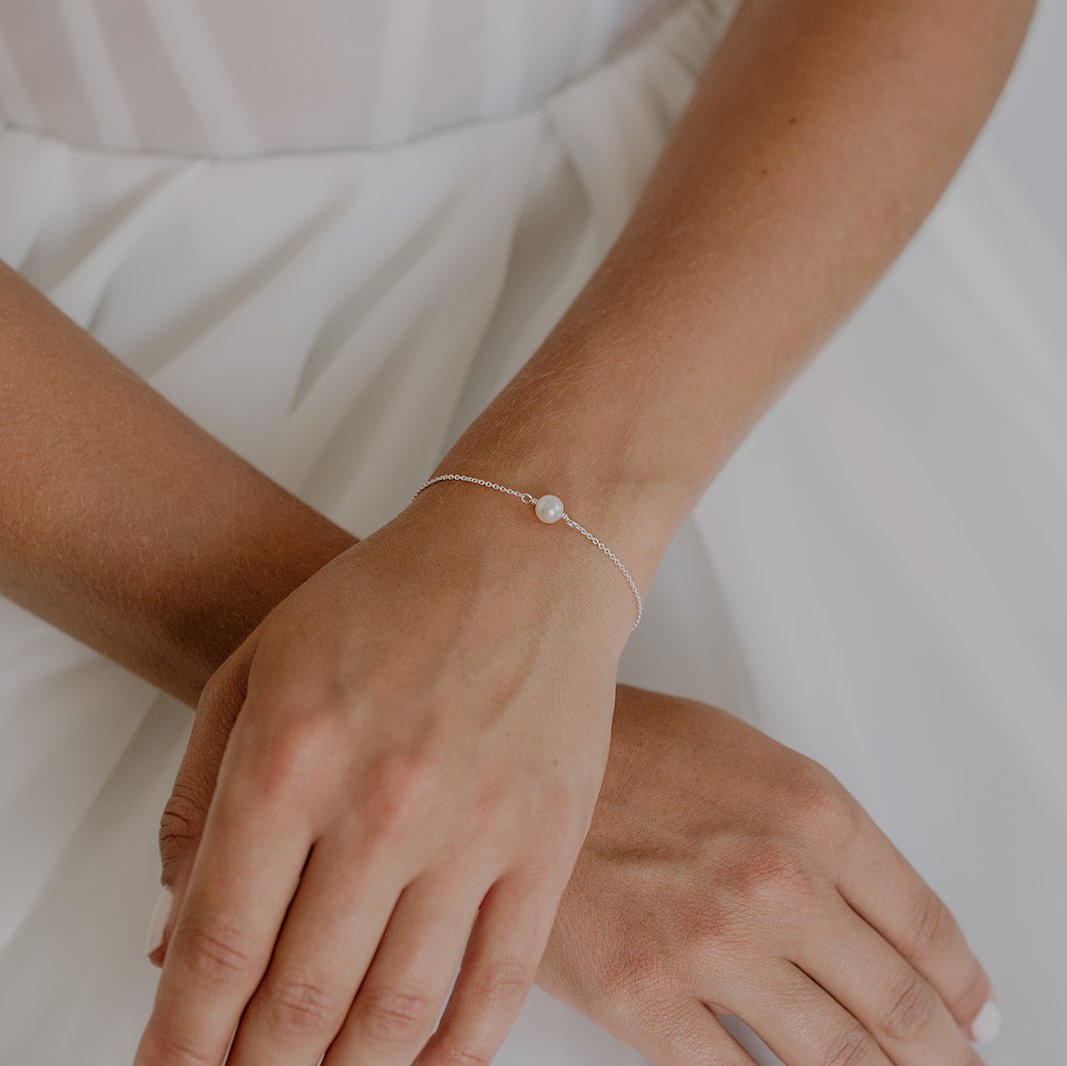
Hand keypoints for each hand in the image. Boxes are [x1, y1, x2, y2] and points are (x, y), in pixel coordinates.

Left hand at [135, 484, 630, 1065]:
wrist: (524, 553)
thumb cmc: (390, 598)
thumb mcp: (256, 668)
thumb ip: (199, 801)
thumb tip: (175, 935)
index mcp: (291, 754)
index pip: (218, 945)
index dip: (183, 1040)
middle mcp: (382, 803)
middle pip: (299, 1000)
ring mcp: (475, 828)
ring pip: (395, 1014)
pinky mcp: (546, 841)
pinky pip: (497, 987)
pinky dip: (450, 1057)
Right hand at [539, 685, 996, 1065]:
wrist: (517, 760)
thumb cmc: (626, 750)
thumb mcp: (745, 759)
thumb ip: (819, 835)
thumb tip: (875, 916)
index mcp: (812, 813)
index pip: (926, 927)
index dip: (962, 986)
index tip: (972, 1012)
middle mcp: (777, 881)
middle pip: (899, 1006)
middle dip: (939, 1053)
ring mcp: (712, 945)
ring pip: (835, 1058)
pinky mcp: (644, 997)